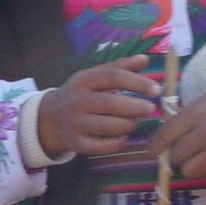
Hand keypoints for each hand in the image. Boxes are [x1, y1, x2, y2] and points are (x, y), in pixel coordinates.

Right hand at [31, 54, 170, 163]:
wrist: (49, 118)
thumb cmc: (80, 94)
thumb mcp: (94, 77)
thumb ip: (119, 68)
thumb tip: (144, 59)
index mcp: (83, 80)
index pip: (113, 76)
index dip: (137, 82)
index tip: (156, 89)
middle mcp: (76, 101)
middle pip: (110, 103)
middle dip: (135, 107)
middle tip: (151, 109)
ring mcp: (74, 123)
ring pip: (108, 126)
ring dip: (128, 124)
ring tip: (135, 122)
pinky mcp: (75, 143)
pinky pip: (101, 146)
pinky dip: (117, 143)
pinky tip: (123, 137)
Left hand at [156, 69, 205, 180]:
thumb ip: (189, 116)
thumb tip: (169, 134)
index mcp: (197, 112)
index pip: (164, 135)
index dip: (155, 146)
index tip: (154, 150)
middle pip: (175, 157)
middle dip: (174, 156)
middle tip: (181, 151)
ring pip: (190, 171)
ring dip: (189, 166)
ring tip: (196, 158)